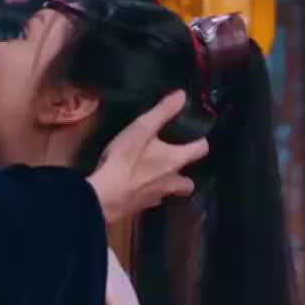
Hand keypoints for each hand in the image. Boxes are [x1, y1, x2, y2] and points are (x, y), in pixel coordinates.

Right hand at [90, 90, 208, 226]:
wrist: (103, 197)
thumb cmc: (125, 160)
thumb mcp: (141, 129)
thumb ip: (162, 112)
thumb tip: (183, 95)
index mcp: (176, 160)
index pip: (201, 150)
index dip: (200, 141)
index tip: (194, 136)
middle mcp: (172, 182)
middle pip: (189, 182)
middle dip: (186, 173)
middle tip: (174, 162)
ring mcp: (156, 197)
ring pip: (170, 192)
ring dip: (167, 184)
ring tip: (155, 174)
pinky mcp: (140, 208)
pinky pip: (151, 200)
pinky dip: (147, 193)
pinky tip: (136, 186)